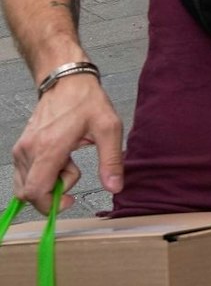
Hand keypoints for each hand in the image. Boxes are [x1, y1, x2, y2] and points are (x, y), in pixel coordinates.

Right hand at [11, 75, 122, 213]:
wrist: (66, 81)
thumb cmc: (86, 101)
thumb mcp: (109, 128)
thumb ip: (111, 160)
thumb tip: (114, 188)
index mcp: (48, 148)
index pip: (35, 191)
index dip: (50, 204)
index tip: (70, 199)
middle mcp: (28, 151)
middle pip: (30, 192)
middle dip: (53, 191)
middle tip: (74, 171)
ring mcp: (21, 149)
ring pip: (27, 184)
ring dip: (49, 181)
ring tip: (69, 160)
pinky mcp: (20, 148)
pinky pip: (25, 174)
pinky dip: (42, 174)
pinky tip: (59, 157)